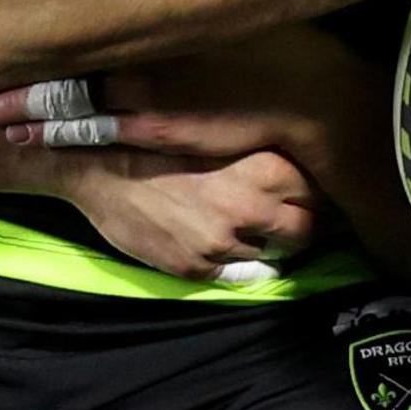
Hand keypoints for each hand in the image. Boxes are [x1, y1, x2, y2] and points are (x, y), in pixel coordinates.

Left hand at [0, 27, 374, 178]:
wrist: (302, 90)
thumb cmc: (261, 48)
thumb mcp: (207, 15)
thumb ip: (167, 7)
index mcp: (146, 21)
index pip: (71, 25)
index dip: (26, 35)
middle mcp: (134, 50)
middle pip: (54, 59)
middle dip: (6, 70)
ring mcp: (140, 89)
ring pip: (60, 95)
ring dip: (16, 103)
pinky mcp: (152, 125)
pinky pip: (87, 130)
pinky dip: (48, 130)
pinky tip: (19, 133)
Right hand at [62, 147, 320, 282]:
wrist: (96, 168)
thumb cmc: (155, 143)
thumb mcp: (216, 136)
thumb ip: (258, 158)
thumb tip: (294, 174)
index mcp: (259, 168)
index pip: (314, 192)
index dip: (313, 197)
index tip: (307, 198)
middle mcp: (248, 208)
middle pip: (304, 231)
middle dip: (302, 228)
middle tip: (290, 223)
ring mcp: (222, 242)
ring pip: (271, 255)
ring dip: (264, 245)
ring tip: (246, 228)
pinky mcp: (196, 268)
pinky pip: (233, 272)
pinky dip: (231, 260)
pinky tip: (216, 242)